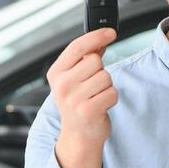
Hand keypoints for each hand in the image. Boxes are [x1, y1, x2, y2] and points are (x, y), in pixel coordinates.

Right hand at [47, 27, 117, 167]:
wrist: (78, 135)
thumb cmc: (78, 103)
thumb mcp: (74, 79)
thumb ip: (85, 58)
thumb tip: (101, 39)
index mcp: (56, 73)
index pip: (78, 46)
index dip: (96, 36)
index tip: (111, 32)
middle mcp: (61, 85)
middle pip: (95, 61)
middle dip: (100, 71)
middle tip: (92, 86)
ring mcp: (74, 99)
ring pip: (106, 77)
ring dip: (107, 87)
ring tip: (96, 97)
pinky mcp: (88, 110)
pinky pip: (112, 92)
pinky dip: (111, 99)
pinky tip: (101, 106)